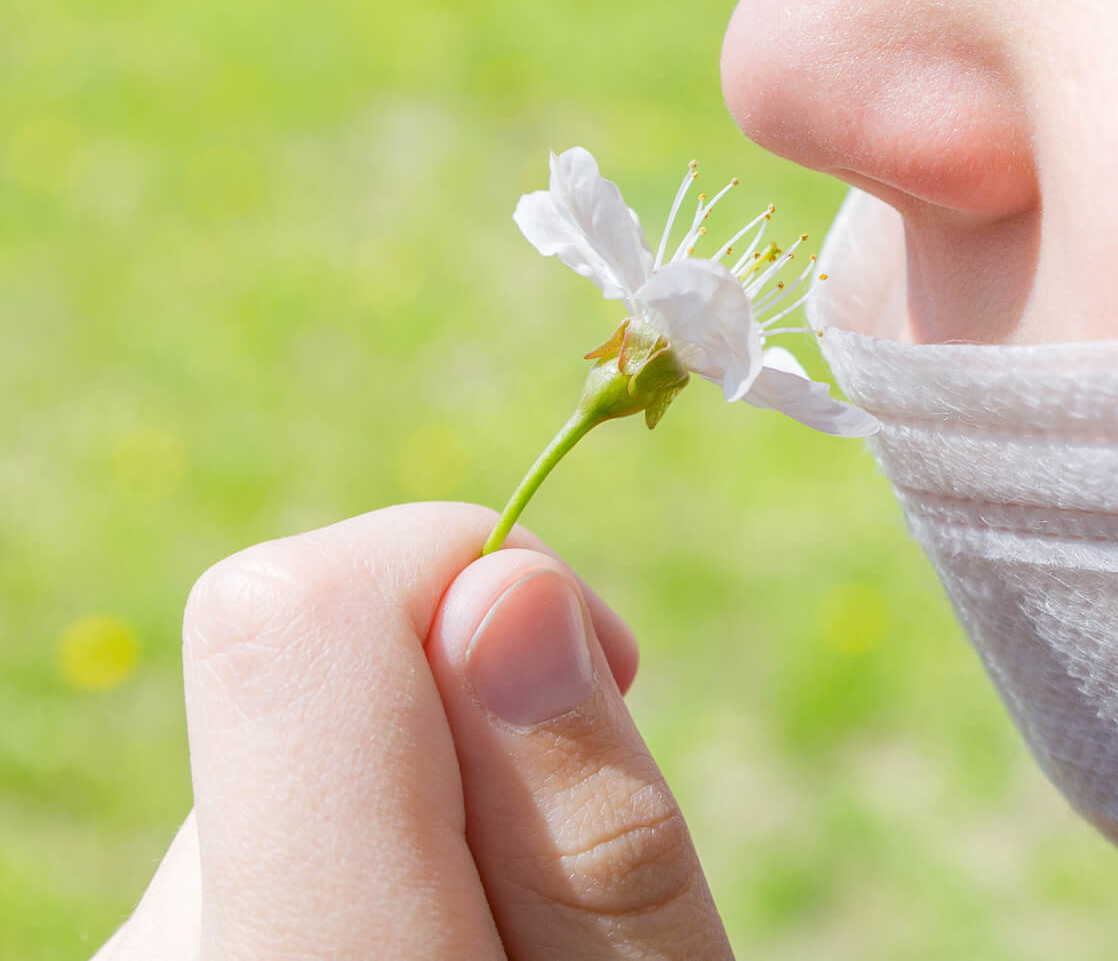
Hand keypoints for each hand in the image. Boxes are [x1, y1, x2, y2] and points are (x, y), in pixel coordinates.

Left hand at [96, 502, 734, 959]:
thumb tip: (505, 583)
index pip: (297, 613)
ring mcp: (143, 958)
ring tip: (515, 942)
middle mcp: (172, 951)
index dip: (465, 572)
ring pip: (296, 760)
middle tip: (582, 878)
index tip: (598, 671)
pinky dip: (374, 866)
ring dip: (434, 806)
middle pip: (315, 678)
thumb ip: (584, 817)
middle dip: (478, 719)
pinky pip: (266, 838)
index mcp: (308, 955)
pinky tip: (432, 955)